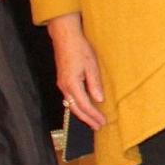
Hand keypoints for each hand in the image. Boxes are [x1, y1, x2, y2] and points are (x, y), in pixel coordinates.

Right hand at [48, 14, 107, 128]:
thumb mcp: (91, 65)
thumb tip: (99, 100)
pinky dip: (78, 106)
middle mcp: (64, 87)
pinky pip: (69, 98)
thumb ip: (94, 84)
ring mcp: (62, 84)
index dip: (93, 115)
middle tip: (98, 126)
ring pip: (71, 105)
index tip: (102, 122)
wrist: (65, 38)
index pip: (84, 105)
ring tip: (93, 120)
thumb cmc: (79, 49)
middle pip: (75, 109)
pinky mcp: (63, 81)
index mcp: (72, 84)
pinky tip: (84, 108)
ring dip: (82, 114)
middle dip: (87, 119)